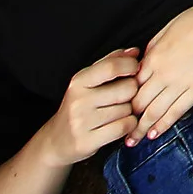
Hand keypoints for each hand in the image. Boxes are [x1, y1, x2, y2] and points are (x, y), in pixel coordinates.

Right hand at [44, 49, 141, 165]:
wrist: (56, 141)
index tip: (136, 70)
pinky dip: (128, 125)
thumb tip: (134, 51)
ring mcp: (82, 123)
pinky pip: (125, 127)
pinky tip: (119, 124)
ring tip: (118, 112)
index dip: (132, 66)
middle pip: (127, 88)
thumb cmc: (78, 107)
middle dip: (132, 92)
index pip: (112, 67)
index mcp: (78, 82)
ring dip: (129, 111)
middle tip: (124, 97)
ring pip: (128, 109)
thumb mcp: (87, 81)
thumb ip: (110, 62)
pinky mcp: (88, 142)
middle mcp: (79, 101)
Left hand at [130, 0, 192, 143]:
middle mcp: (163, 72)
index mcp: (154, 56)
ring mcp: (181, 82)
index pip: (131, 86)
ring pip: (154, 111)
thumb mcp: (168, 28)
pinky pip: (177, 111)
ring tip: (134, 140)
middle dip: (128, 119)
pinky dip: (164, 124)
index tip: (120, 111)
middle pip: (138, 102)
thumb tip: (144, 60)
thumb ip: (153, 47)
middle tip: (122, 131)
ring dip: (142, 128)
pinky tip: (156, 133)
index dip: (124, 100)